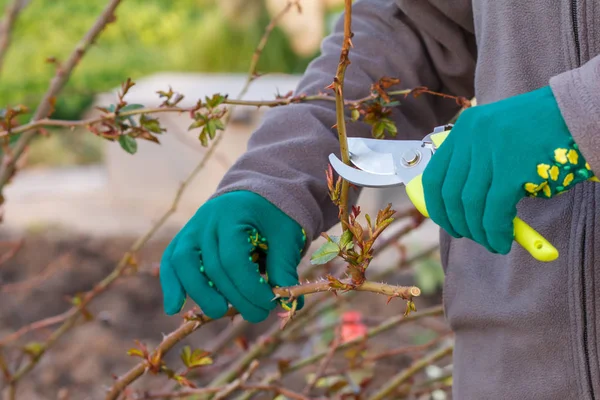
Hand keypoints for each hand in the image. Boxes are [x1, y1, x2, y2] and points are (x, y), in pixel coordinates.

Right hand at [160, 191, 305, 322]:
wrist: (256, 196)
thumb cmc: (273, 216)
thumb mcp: (285, 235)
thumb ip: (283, 266)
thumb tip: (287, 304)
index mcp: (234, 213)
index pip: (234, 259)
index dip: (250, 287)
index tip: (269, 303)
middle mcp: (207, 220)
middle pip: (213, 267)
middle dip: (235, 297)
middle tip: (257, 314)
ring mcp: (192, 228)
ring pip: (184, 264)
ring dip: (200, 293)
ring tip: (219, 312)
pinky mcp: (184, 239)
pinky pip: (171, 262)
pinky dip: (172, 285)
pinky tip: (174, 308)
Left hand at [422, 86, 593, 253]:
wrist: (579, 113)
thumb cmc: (541, 131)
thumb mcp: (498, 138)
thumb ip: (477, 165)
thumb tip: (460, 208)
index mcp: (465, 127)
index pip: (434, 176)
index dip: (436, 206)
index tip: (446, 222)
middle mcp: (472, 136)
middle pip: (450, 194)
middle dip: (458, 223)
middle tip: (472, 236)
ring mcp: (491, 151)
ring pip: (471, 205)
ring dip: (479, 232)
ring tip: (492, 243)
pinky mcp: (512, 169)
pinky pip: (495, 211)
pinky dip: (496, 232)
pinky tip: (503, 242)